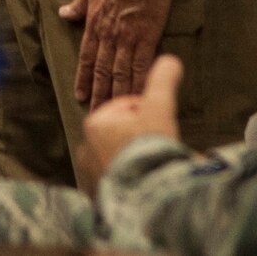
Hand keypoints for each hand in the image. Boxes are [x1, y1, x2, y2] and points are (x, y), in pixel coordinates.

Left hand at [59, 0, 174, 106]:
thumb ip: (79, 4)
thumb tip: (64, 13)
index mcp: (95, 24)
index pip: (86, 58)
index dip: (83, 78)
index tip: (80, 95)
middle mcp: (109, 35)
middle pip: (102, 71)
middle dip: (99, 94)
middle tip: (97, 114)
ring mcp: (128, 38)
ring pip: (120, 73)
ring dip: (117, 94)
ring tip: (115, 114)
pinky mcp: (147, 37)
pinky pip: (142, 65)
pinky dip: (139, 82)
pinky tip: (139, 96)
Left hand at [78, 55, 183, 193]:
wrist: (144, 197)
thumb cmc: (148, 148)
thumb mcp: (159, 108)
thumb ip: (163, 80)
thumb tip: (171, 59)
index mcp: (96, 123)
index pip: (125, 108)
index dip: (148, 112)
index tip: (160, 125)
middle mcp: (86, 149)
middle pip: (121, 135)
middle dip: (139, 137)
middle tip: (159, 146)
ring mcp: (89, 175)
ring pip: (118, 157)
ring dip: (134, 158)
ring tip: (153, 165)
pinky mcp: (96, 197)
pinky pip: (115, 181)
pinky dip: (127, 179)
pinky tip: (143, 182)